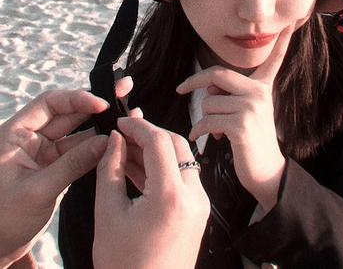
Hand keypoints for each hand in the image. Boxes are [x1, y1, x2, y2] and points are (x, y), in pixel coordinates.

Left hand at [0, 90, 109, 266]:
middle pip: (68, 113)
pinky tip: (116, 140)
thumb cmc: (2, 220)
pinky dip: (98, 146)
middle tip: (122, 92)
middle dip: (95, 104)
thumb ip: (72, 164)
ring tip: (126, 117)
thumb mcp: (37, 191)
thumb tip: (106, 142)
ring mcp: (45, 152)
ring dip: (100, 125)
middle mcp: (31, 138)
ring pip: (78, 131)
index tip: (101, 104)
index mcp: (15, 135)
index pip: (49, 104)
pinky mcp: (57, 167)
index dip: (77, 99)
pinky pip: (81, 150)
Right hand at [93, 118, 209, 268]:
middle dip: (149, 133)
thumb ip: (110, 169)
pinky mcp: (198, 210)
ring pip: (181, 159)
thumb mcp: (108, 214)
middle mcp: (193, 196)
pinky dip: (161, 167)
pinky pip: (182, 176)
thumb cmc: (123, 264)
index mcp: (171, 197)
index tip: (120, 123)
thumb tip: (114, 139)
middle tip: (123, 133)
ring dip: (155, 149)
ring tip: (125, 148)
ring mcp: (199, 203)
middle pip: (176, 145)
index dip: (138, 127)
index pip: (159, 142)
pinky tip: (137, 166)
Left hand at [176, 26, 292, 212]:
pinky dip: (200, 130)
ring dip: (204, 118)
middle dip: (194, 81)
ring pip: (208, 102)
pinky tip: (204, 138)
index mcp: (262, 87)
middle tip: (181, 89)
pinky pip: (207, 119)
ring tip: (216, 130)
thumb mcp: (246, 112)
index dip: (282, 42)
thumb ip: (230, 94)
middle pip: (218, 74)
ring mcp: (251, 107)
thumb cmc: (251, 141)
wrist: (265, 171)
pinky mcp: (241, 124)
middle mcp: (259, 93)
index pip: (273, 60)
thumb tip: (208, 90)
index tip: (290, 25)